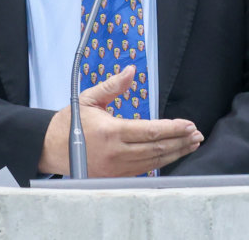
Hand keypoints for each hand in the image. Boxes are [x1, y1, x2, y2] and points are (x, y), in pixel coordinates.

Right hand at [38, 65, 203, 176]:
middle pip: (157, 148)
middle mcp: (116, 152)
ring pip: (154, 161)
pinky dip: (161, 162)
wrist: (51, 148)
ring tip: (191, 145)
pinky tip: (172, 155)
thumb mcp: (89, 98)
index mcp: (111, 132)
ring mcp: (117, 167)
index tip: (189, 124)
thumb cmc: (70, 122)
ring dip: (175, 152)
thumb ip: (112, 86)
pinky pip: (144, 169)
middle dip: (180, 141)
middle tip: (197, 135)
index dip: (173, 128)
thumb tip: (131, 72)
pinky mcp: (115, 176)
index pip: (151, 130)